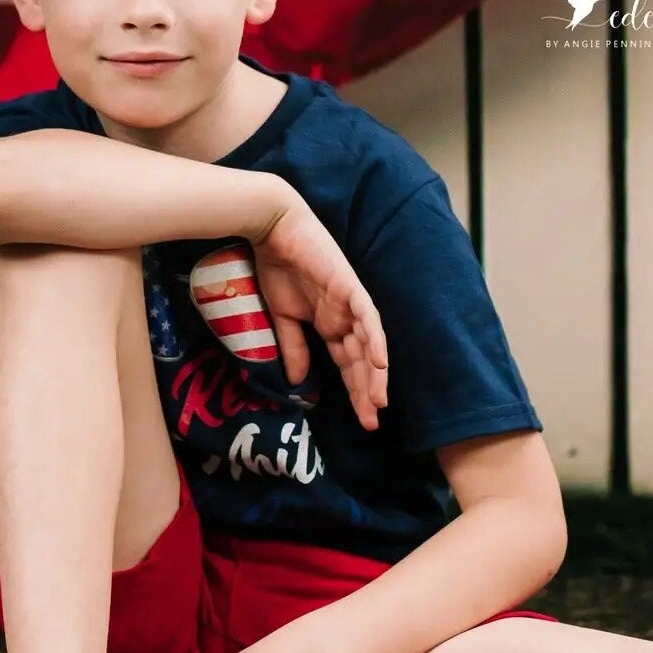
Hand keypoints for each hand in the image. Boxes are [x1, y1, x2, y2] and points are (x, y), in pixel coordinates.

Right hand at [248, 188, 388, 430]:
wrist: (272, 228)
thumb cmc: (276, 266)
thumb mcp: (281, 316)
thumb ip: (293, 346)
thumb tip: (298, 382)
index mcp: (331, 323)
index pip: (348, 365)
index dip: (355, 392)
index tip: (362, 421)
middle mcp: (346, 317)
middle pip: (362, 361)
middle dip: (367, 392)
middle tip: (371, 423)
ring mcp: (350, 302)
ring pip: (369, 344)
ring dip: (375, 373)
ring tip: (377, 402)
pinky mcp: (350, 287)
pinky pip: (367, 316)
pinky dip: (374, 339)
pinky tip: (380, 363)